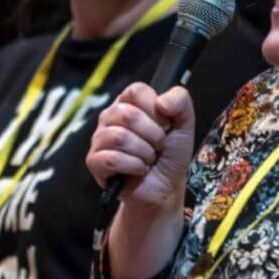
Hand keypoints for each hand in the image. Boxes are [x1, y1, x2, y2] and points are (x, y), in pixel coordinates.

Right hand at [86, 82, 195, 214]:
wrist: (165, 187)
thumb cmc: (170, 154)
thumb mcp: (184, 124)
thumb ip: (180, 100)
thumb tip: (161, 102)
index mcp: (128, 103)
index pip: (136, 91)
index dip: (156, 110)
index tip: (164, 125)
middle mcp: (110, 117)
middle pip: (127, 114)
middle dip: (153, 135)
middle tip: (158, 146)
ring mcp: (99, 139)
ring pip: (119, 137)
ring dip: (144, 153)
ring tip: (149, 159)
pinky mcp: (94, 161)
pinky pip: (112, 159)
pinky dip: (134, 166)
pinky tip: (138, 170)